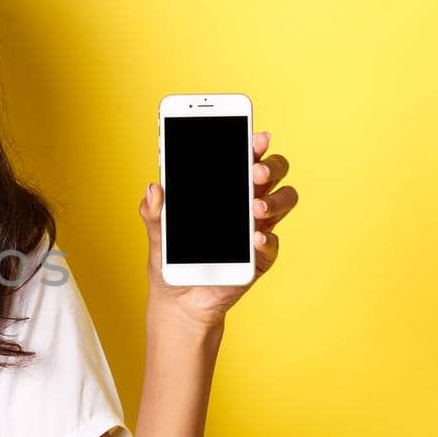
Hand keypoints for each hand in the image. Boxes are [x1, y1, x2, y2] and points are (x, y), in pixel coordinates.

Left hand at [140, 130, 296, 327]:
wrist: (178, 300)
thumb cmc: (171, 259)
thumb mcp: (156, 233)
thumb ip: (154, 212)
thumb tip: (154, 187)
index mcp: (224, 189)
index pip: (244, 159)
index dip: (253, 144)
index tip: (253, 136)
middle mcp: (246, 204)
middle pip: (273, 174)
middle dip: (270, 166)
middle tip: (255, 171)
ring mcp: (256, 229)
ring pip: (283, 202)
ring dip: (274, 200)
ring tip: (254, 206)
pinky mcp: (259, 258)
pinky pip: (271, 244)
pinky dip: (266, 239)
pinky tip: (255, 237)